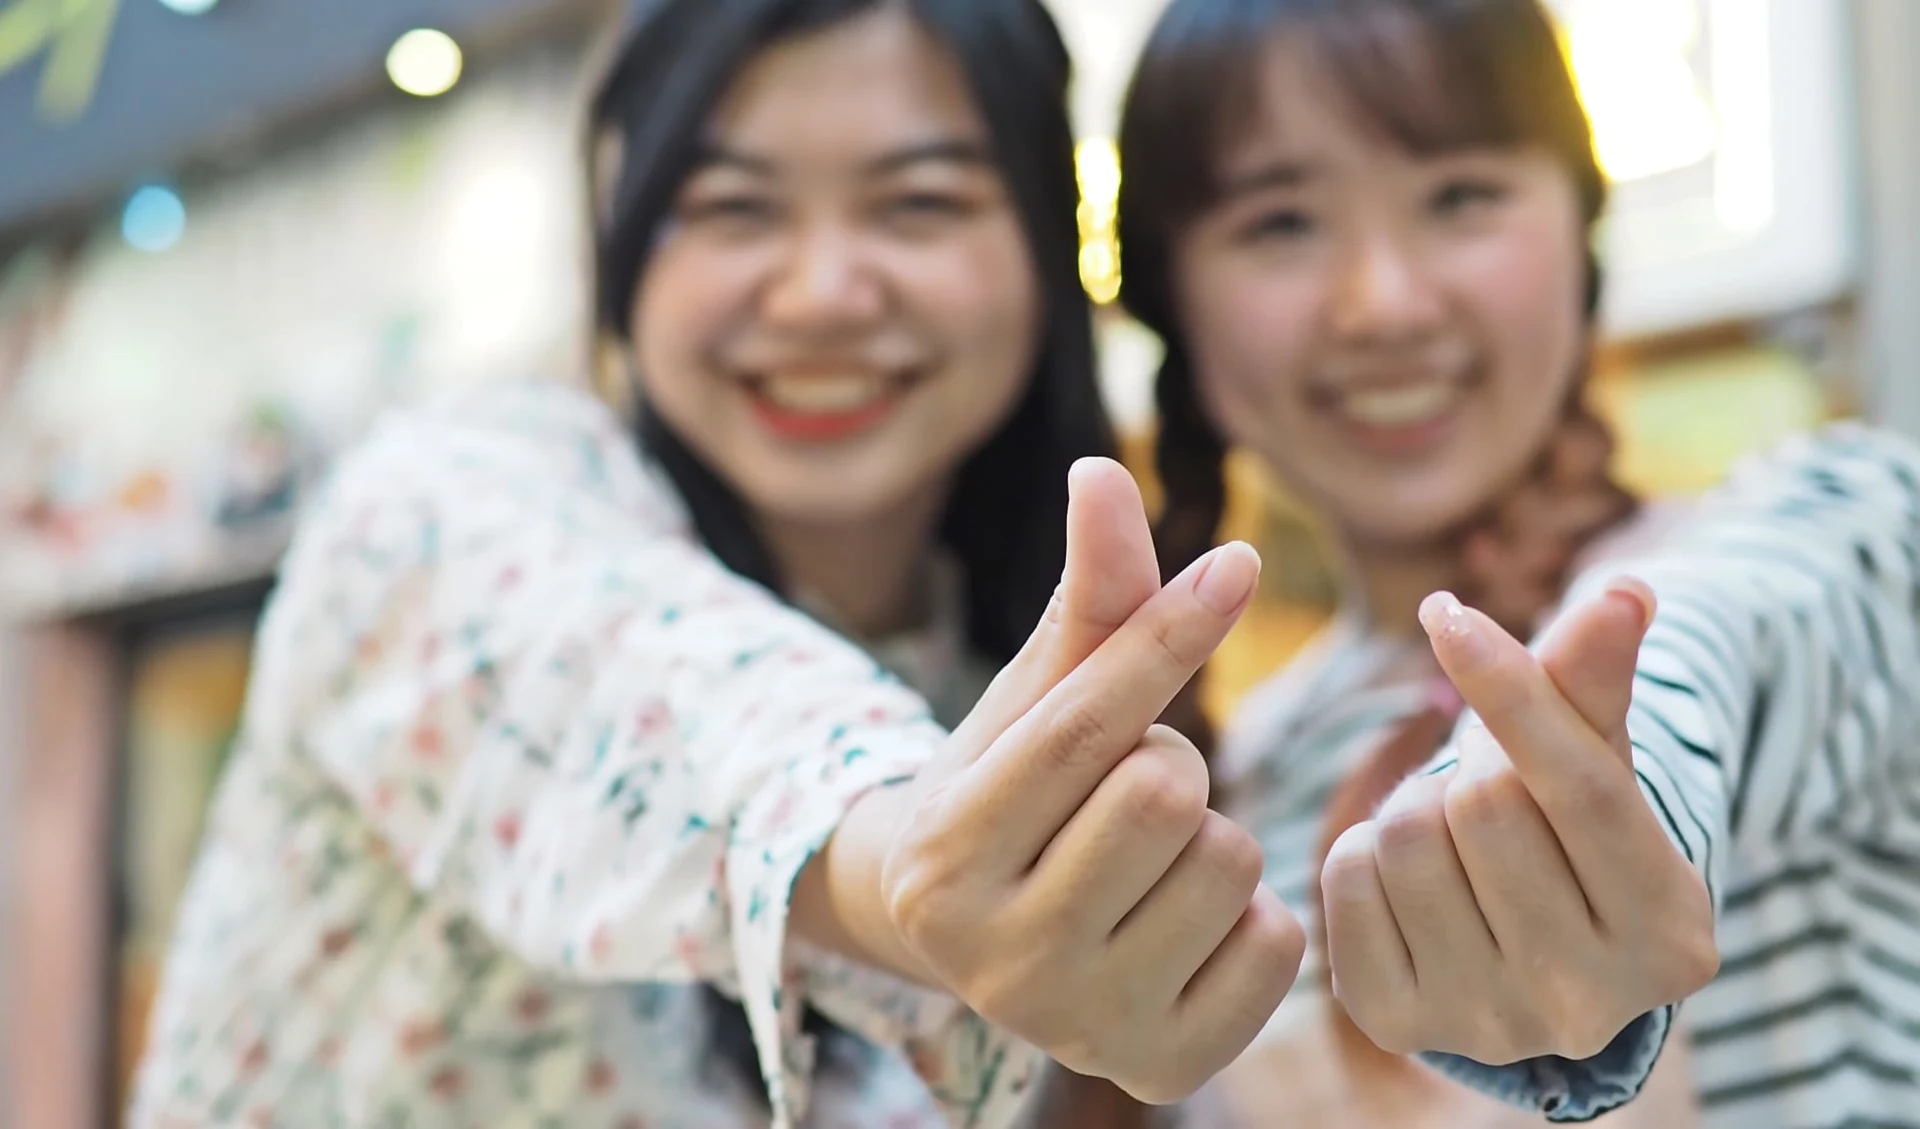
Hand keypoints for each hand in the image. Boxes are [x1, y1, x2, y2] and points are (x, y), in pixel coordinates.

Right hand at [852, 458, 1303, 1102]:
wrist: (991, 946)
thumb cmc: (1017, 795)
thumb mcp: (1033, 701)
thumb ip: (1085, 600)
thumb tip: (1101, 467)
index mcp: (945, 857)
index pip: (1082, 727)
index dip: (1163, 634)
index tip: (1235, 562)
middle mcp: (995, 960)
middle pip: (1167, 795)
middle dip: (1169, 765)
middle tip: (1127, 794)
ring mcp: (1077, 1028)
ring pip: (1228, 862)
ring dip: (1213, 838)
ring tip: (1151, 861)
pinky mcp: (1161, 1068)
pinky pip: (1276, 943)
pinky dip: (1253, 915)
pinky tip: (1188, 925)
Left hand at [1320, 580, 1717, 1064]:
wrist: (1516, 957)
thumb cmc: (1565, 836)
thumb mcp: (1597, 762)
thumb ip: (1598, 682)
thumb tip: (1623, 592)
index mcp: (1670, 935)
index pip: (1580, 784)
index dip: (1510, 686)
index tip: (1446, 611)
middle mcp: (1587, 1003)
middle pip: (1480, 804)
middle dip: (1471, 769)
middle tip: (1488, 794)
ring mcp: (1488, 1024)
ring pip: (1404, 835)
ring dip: (1414, 807)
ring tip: (1451, 843)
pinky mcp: (1397, 1022)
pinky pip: (1345, 875)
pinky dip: (1361, 852)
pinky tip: (1405, 883)